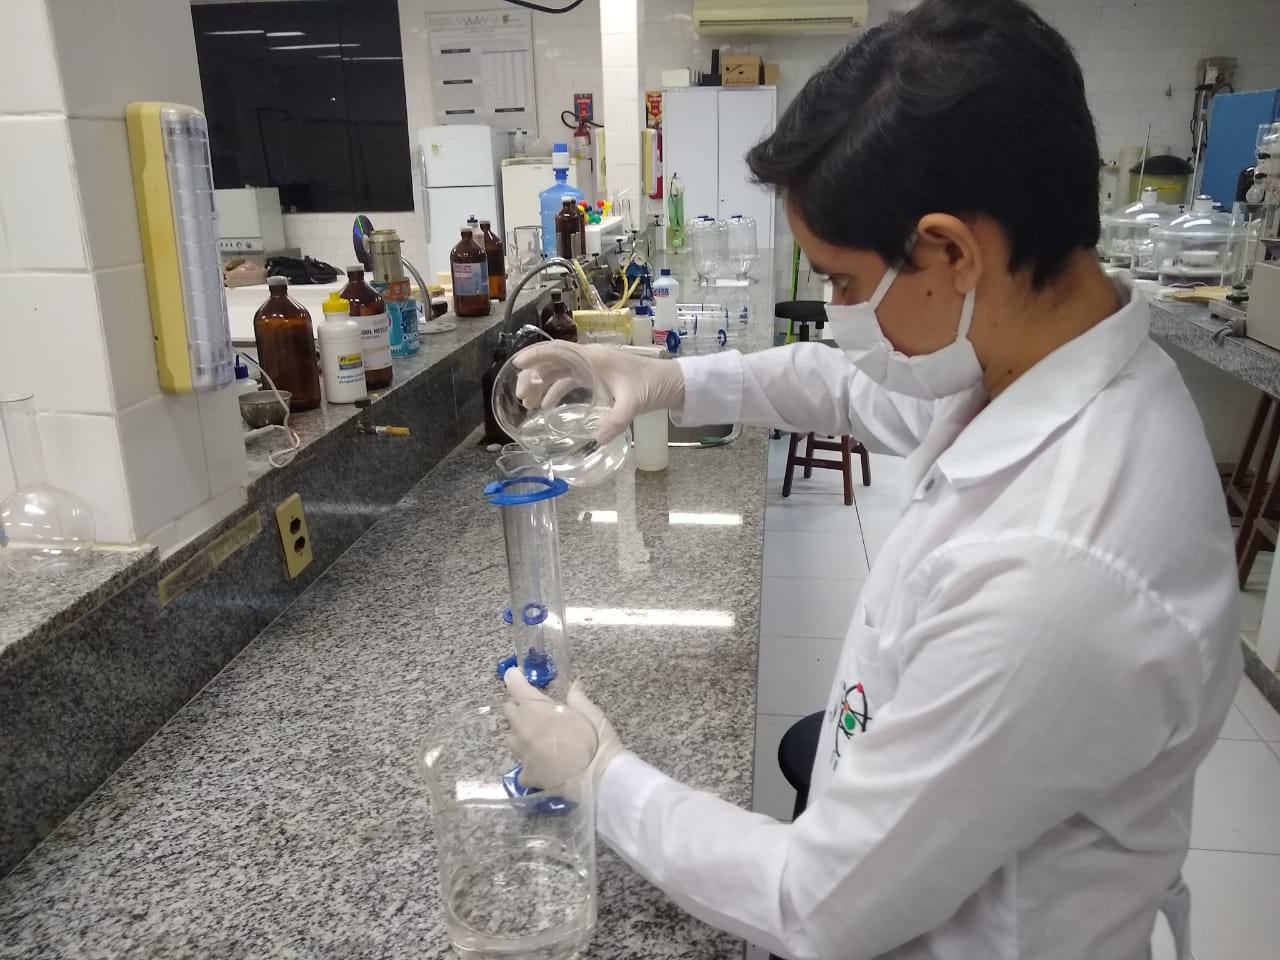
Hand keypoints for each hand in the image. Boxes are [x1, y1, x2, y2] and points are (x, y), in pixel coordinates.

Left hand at [504, 667, 625, 790]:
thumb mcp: (591, 714)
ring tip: (539, 739)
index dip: (514, 678)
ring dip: (521, 735)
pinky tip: (542, 766)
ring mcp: (522, 753)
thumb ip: (577, 698)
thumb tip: (574, 685)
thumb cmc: (595, 741)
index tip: (515, 675)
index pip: (516, 687)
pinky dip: (530, 765)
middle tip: (535, 711)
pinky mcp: (527, 775)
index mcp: (536, 708)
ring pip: (512, 739)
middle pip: (509, 711)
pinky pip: (522, 767)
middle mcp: (523, 728)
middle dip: (519, 708)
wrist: (598, 778)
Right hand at [513, 342, 684, 445]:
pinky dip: (555, 391)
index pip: (558, 350)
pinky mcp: (596, 376)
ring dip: (541, 385)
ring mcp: (592, 367)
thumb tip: (598, 440)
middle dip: (532, 375)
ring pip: (558, 371)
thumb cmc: (651, 386)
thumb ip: (616, 421)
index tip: (517, 364)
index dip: (536, 355)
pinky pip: (569, 380)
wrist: (670, 383)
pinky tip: (545, 407)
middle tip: (518, 394)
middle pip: (553, 361)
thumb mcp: (633, 403)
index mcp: (594, 357)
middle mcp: (589, 358)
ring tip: (526, 403)